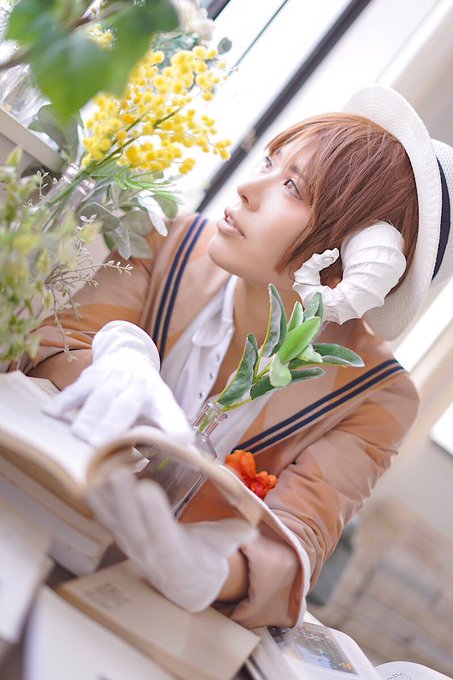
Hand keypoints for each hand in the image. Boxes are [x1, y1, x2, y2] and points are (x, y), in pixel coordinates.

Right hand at [43, 320, 192, 446]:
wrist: (130, 357)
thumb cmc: (145, 394)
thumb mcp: (162, 409)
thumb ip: (169, 430)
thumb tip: (186, 452)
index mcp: (159, 397)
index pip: (169, 411)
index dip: (174, 425)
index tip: (179, 440)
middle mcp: (138, 384)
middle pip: (125, 405)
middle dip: (113, 424)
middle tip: (101, 445)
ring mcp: (113, 377)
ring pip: (100, 396)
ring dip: (89, 417)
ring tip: (79, 436)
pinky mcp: (92, 374)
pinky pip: (76, 389)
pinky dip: (63, 401)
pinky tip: (51, 414)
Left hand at [87, 468, 257, 611]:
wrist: (186, 584)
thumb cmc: (208, 558)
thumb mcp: (225, 547)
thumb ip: (237, 535)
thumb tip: (251, 525)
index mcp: (176, 555)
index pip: (163, 535)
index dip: (154, 513)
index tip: (147, 488)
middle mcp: (148, 552)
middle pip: (131, 526)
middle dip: (123, 499)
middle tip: (118, 471)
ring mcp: (130, 544)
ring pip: (114, 520)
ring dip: (106, 495)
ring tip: (102, 466)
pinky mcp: (120, 536)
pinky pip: (105, 517)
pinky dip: (97, 498)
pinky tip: (92, 475)